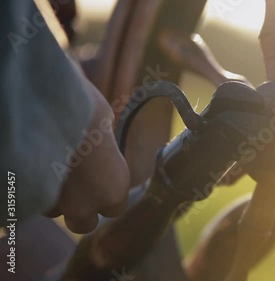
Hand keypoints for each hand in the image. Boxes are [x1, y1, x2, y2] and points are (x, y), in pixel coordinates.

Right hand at [45, 83, 129, 233]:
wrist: (49, 108)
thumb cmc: (85, 110)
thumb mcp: (105, 129)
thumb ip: (107, 149)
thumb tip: (103, 143)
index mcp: (114, 189)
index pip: (115, 210)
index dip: (108, 195)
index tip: (102, 181)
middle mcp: (86, 205)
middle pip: (84, 224)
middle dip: (81, 209)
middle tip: (76, 186)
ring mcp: (55, 205)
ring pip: (54, 213)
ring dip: (55, 197)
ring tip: (54, 169)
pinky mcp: (29, 197)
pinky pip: (33, 202)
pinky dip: (35, 189)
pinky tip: (37, 167)